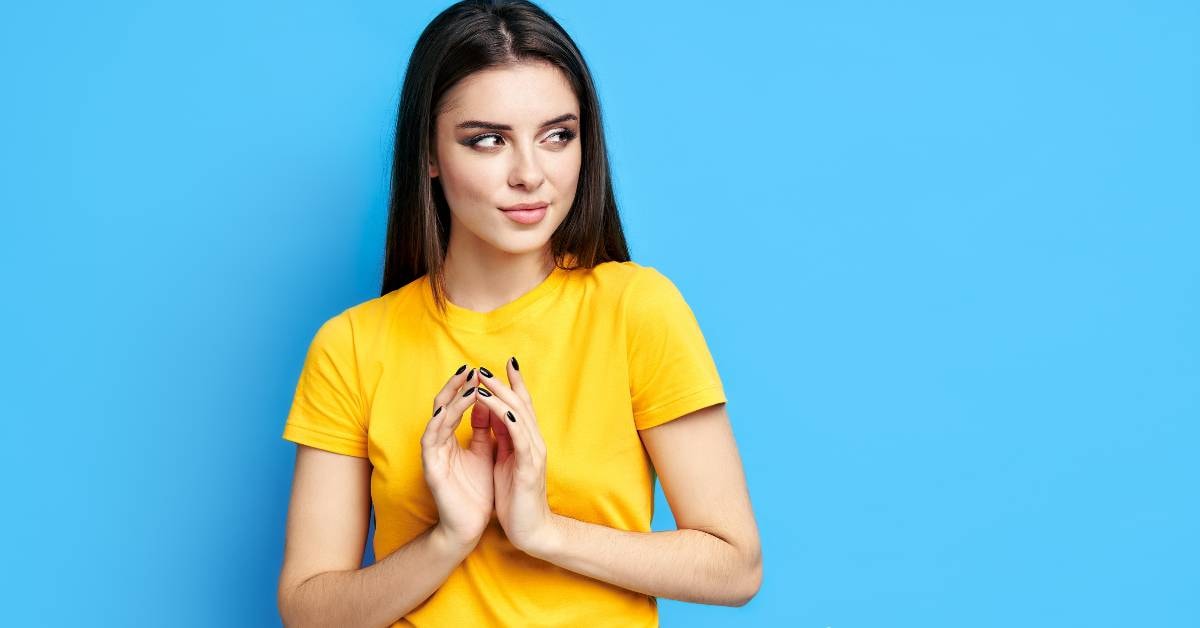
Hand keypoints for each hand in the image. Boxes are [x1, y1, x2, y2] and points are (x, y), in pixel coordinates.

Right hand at [421, 365, 495, 548]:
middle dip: (456, 386)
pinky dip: (439, 422)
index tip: (480, 370)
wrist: (471, 526)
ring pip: (437, 418)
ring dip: (451, 400)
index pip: (456, 406)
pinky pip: (431, 439)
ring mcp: (433, 454)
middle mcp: (439, 443)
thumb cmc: (477, 492)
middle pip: (443, 406)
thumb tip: (488, 402)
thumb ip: (485, 429)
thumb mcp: (485, 453)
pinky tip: (448, 409)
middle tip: (470, 368)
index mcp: (451, 439)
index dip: (466, 387)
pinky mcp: (431, 467)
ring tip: (467, 384)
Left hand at [472, 357, 558, 555]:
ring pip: (520, 417)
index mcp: (527, 441)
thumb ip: (503, 439)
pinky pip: (520, 439)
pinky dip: (510, 421)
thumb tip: (494, 416)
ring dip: (502, 397)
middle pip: (520, 405)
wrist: (531, 531)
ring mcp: (534, 454)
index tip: (503, 363)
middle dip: (502, 384)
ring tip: (485, 382)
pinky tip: (500, 410)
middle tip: (484, 367)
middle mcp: (534, 442)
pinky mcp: (528, 468)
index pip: (522, 405)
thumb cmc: (517, 498)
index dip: (513, 383)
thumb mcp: (507, 462)